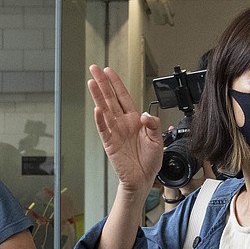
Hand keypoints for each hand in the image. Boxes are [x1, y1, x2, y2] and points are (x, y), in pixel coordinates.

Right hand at [87, 64, 161, 194]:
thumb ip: (153, 125)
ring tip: (91, 83)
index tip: (109, 71)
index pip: (123, 97)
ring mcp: (115, 132)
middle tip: (94, 69)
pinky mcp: (110, 143)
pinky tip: (97, 109)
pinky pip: (104, 129)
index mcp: (134, 120)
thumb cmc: (150, 160)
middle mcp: (123, 123)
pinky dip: (100, 120)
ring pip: (105, 110)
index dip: (116, 84)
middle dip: (102, 83)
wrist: (143, 179)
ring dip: (98, 96)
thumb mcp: (158, 140)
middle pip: (110, 99)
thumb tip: (144, 115)